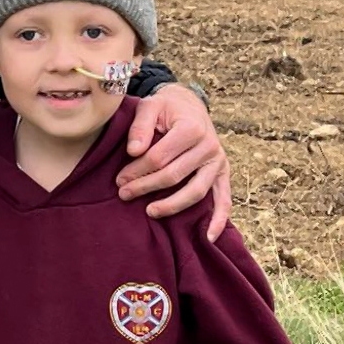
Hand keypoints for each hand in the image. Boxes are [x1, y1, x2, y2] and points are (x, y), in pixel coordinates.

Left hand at [116, 83, 231, 240]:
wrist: (190, 105)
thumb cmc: (166, 108)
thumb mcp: (150, 106)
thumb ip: (140, 126)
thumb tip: (133, 151)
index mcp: (191, 127)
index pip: (160, 157)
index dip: (137, 170)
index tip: (119, 179)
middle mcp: (209, 146)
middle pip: (174, 175)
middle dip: (146, 186)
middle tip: (124, 193)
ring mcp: (218, 162)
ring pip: (195, 192)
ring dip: (171, 205)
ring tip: (149, 211)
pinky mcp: (222, 173)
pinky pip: (224, 199)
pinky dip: (218, 220)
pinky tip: (208, 237)